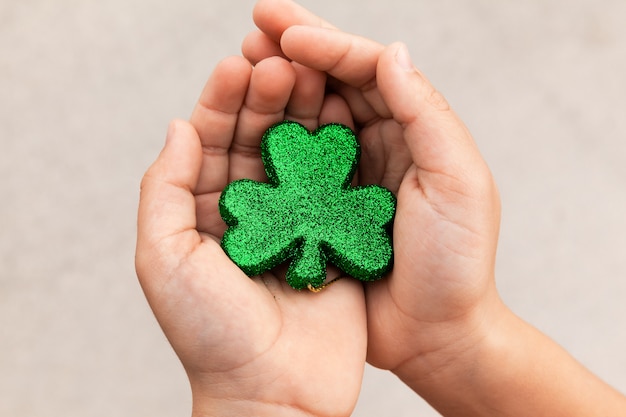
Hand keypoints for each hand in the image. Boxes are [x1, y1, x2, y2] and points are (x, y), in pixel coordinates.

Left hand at [136, 55, 366, 416]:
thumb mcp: (163, 259)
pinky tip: (343, 117)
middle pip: (253, 140)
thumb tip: (179, 125)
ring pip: (295, 154)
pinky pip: (332, 184)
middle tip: (281, 62)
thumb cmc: (211, 334)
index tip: (237, 65)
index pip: (208, 141)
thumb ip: (164, 188)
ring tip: (311, 75)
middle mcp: (248, 212)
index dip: (220, 102)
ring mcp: (292, 221)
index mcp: (203, 212)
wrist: (276, 392)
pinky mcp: (330, 235)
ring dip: (301, 114)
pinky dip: (336, 149)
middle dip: (264, 98)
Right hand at [245, 0, 501, 381]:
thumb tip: (391, 52)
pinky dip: (271, 139)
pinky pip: (294, 165)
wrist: (434, 334)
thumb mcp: (457, 183)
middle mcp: (381, 144)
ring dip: (278, 88)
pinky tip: (245, 123)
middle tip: (254, 27)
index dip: (327, 44)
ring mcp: (349, 175)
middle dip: (295, 50)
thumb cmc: (455, 264)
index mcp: (416, 130)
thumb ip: (427, 114)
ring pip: (310, 117)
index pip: (369, 70)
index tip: (282, 31)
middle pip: (334, 83)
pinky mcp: (324, 208)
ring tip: (241, 63)